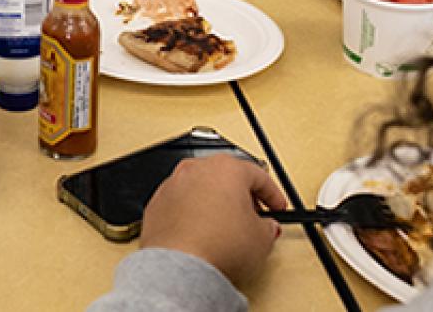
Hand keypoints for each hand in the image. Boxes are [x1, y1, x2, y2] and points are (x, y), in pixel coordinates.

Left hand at [138, 154, 287, 286]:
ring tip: (226, 230)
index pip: (258, 175)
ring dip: (215, 204)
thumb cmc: (216, 245)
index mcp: (226, 167)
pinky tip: (202, 235)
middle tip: (254, 218)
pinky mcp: (156, 204)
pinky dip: (193, 214)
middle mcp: (196, 169)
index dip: (273, 194)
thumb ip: (268, 226)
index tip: (277, 207)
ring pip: (201, 189)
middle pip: (226, 177)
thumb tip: (264, 227)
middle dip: (242, 197)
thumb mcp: (262, 238)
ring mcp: (172, 184)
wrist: (180, 264)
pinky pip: (181, 204)